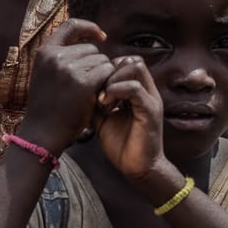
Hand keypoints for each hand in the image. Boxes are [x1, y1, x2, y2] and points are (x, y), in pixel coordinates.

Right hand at [18, 19, 115, 154]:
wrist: (42, 133)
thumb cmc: (46, 107)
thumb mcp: (45, 74)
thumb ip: (61, 57)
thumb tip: (88, 42)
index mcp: (44, 51)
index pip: (71, 25)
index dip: (89, 28)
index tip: (101, 36)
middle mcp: (55, 56)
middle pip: (91, 49)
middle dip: (96, 64)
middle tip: (90, 85)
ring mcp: (69, 68)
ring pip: (102, 60)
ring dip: (102, 76)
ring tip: (90, 94)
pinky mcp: (83, 83)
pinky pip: (107, 72)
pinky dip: (108, 83)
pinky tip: (99, 96)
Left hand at [93, 55, 166, 185]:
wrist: (138, 169)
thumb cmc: (121, 145)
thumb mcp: (102, 118)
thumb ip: (94, 102)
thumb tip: (76, 89)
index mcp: (137, 91)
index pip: (125, 61)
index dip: (107, 68)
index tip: (93, 86)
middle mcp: (147, 91)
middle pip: (131, 59)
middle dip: (110, 70)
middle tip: (97, 89)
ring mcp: (151, 99)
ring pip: (135, 66)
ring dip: (113, 79)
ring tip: (101, 98)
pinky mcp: (151, 111)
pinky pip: (135, 88)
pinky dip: (116, 91)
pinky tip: (105, 105)